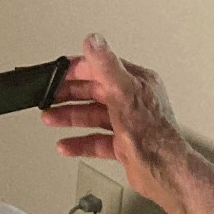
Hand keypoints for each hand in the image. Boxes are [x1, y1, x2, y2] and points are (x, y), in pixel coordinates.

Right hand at [42, 34, 190, 206]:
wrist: (164, 172)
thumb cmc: (153, 134)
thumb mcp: (124, 92)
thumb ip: (106, 66)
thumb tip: (93, 40)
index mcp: (137, 83)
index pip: (102, 69)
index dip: (78, 70)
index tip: (58, 73)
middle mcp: (133, 101)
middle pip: (94, 92)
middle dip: (69, 95)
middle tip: (49, 97)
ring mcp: (128, 124)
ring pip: (93, 116)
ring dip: (70, 117)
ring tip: (50, 118)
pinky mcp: (124, 145)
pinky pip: (95, 141)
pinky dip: (79, 142)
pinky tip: (66, 144)